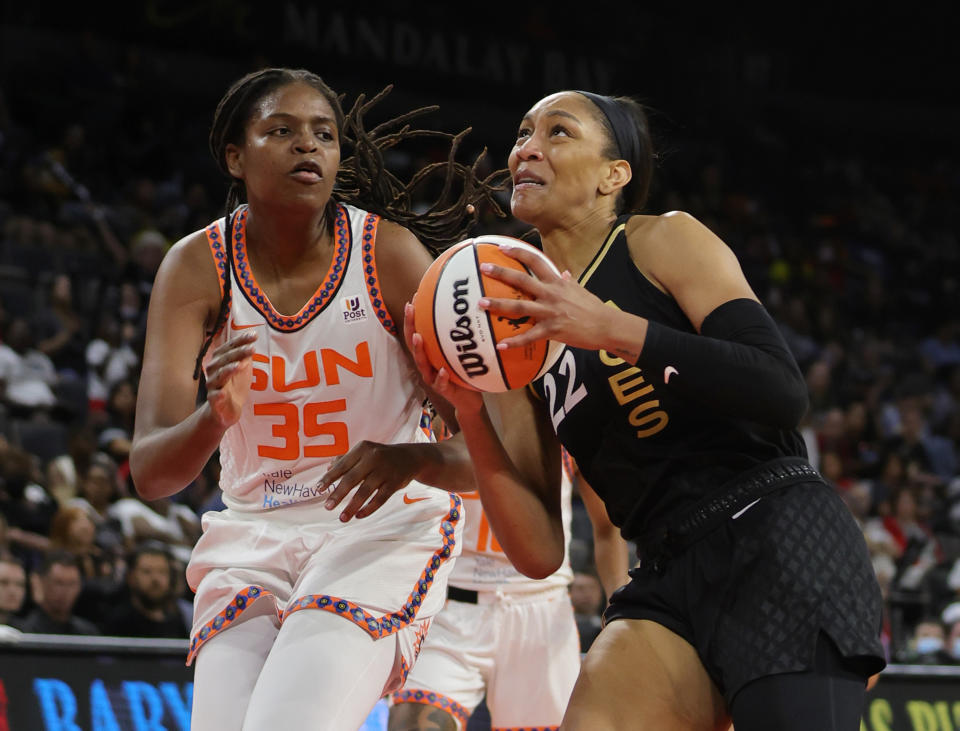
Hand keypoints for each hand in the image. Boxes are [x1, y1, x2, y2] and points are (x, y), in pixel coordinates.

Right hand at [204, 330, 255, 427]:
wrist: (226, 409)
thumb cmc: (234, 385)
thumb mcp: (243, 368)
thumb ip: (246, 355)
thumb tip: (252, 340)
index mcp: (220, 360)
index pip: (229, 347)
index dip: (240, 340)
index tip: (254, 335)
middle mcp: (213, 370)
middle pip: (224, 360)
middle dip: (238, 353)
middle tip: (252, 348)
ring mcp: (213, 386)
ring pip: (218, 376)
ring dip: (228, 370)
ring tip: (239, 365)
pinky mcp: (214, 401)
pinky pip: (214, 397)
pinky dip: (217, 395)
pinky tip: (223, 393)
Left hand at [318, 440, 426, 520]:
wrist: (410, 457)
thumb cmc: (381, 456)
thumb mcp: (364, 452)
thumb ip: (346, 459)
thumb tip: (327, 469)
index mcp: (362, 449)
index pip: (342, 465)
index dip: (329, 478)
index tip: (318, 490)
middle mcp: (373, 457)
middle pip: (352, 479)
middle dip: (338, 494)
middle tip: (327, 507)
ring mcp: (385, 470)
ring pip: (365, 491)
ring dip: (352, 506)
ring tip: (342, 518)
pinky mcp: (395, 483)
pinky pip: (380, 499)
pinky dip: (369, 509)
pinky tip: (359, 516)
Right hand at [404, 302, 483, 417]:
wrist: (469, 400)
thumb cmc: (462, 372)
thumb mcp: (460, 352)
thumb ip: (458, 337)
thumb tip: (467, 311)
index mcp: (429, 354)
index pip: (416, 332)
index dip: (412, 317)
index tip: (413, 298)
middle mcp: (427, 364)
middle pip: (413, 344)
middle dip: (410, 326)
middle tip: (410, 309)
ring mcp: (433, 378)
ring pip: (422, 363)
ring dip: (419, 350)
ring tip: (418, 337)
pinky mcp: (443, 390)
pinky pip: (440, 383)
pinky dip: (441, 377)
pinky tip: (443, 371)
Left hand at [477, 243, 617, 351]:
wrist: (607, 326)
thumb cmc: (594, 308)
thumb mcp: (580, 289)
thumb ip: (568, 281)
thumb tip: (563, 272)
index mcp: (557, 282)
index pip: (535, 260)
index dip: (518, 252)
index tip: (501, 247)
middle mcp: (551, 294)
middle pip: (522, 280)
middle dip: (501, 273)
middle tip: (483, 268)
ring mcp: (550, 312)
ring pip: (520, 306)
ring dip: (499, 305)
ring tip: (481, 303)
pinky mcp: (552, 330)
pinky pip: (529, 337)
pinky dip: (514, 342)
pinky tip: (500, 345)